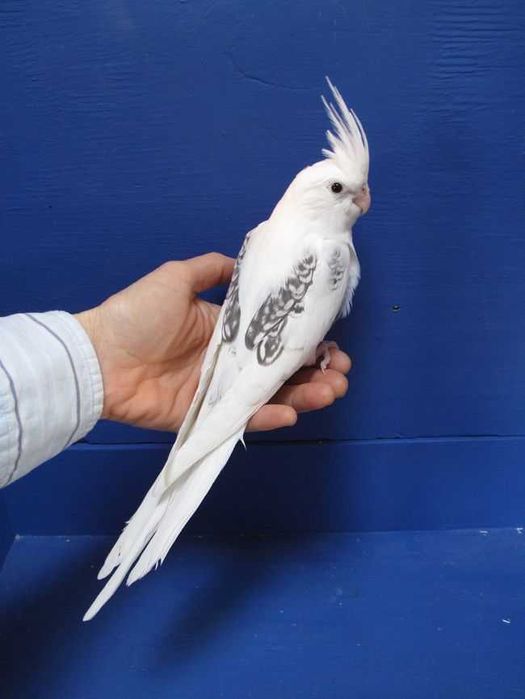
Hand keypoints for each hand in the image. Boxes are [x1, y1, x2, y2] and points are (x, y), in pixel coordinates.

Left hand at [76, 253, 350, 431]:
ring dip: (304, 395)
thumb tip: (240, 261)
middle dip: (315, 372)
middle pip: (280, 370)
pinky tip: (292, 411)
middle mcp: (228, 362)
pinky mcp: (204, 417)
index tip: (331, 343)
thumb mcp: (175, 278)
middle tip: (340, 373)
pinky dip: (268, 417)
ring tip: (331, 390)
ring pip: (269, 396)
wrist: (100, 355)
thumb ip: (210, 269)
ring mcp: (218, 391)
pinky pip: (242, 420)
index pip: (274, 337)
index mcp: (224, 330)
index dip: (303, 341)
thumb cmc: (138, 314)